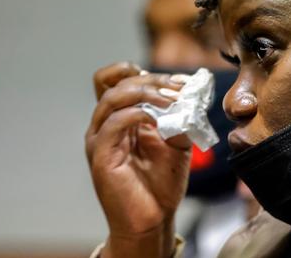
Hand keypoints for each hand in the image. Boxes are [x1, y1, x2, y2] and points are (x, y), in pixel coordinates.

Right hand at [85, 62, 192, 257]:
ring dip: (146, 93)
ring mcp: (100, 138)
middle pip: (117, 82)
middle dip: (152, 80)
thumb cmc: (161, 181)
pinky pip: (113, 123)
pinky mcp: (100, 156)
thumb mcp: (178, 141)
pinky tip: (159, 119)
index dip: (143, 72)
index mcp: (121, 116)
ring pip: (113, 98)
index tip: (177, 81)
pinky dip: (138, 114)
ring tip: (173, 100)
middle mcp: (106, 124)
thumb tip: (191, 96)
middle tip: (179, 89)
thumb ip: (180, 117)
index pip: (115, 78)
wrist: (153, 218)